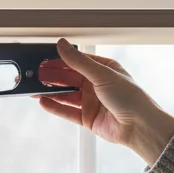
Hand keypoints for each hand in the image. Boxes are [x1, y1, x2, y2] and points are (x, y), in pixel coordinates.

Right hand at [37, 38, 173, 165]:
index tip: (42, 58)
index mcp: (103, 69)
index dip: (59, 59)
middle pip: (68, 78)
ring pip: (65, 94)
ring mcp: (91, 102)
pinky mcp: (87, 118)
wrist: (140, 127)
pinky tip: (43, 101)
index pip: (76, 61)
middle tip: (34, 72)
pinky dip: (54, 106)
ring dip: (50, 90)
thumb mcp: (102, 74)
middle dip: (51, 75)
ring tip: (34, 87)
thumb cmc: (130, 98)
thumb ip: (78, 61)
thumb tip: (62, 45)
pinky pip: (67, 111)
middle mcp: (96, 85)